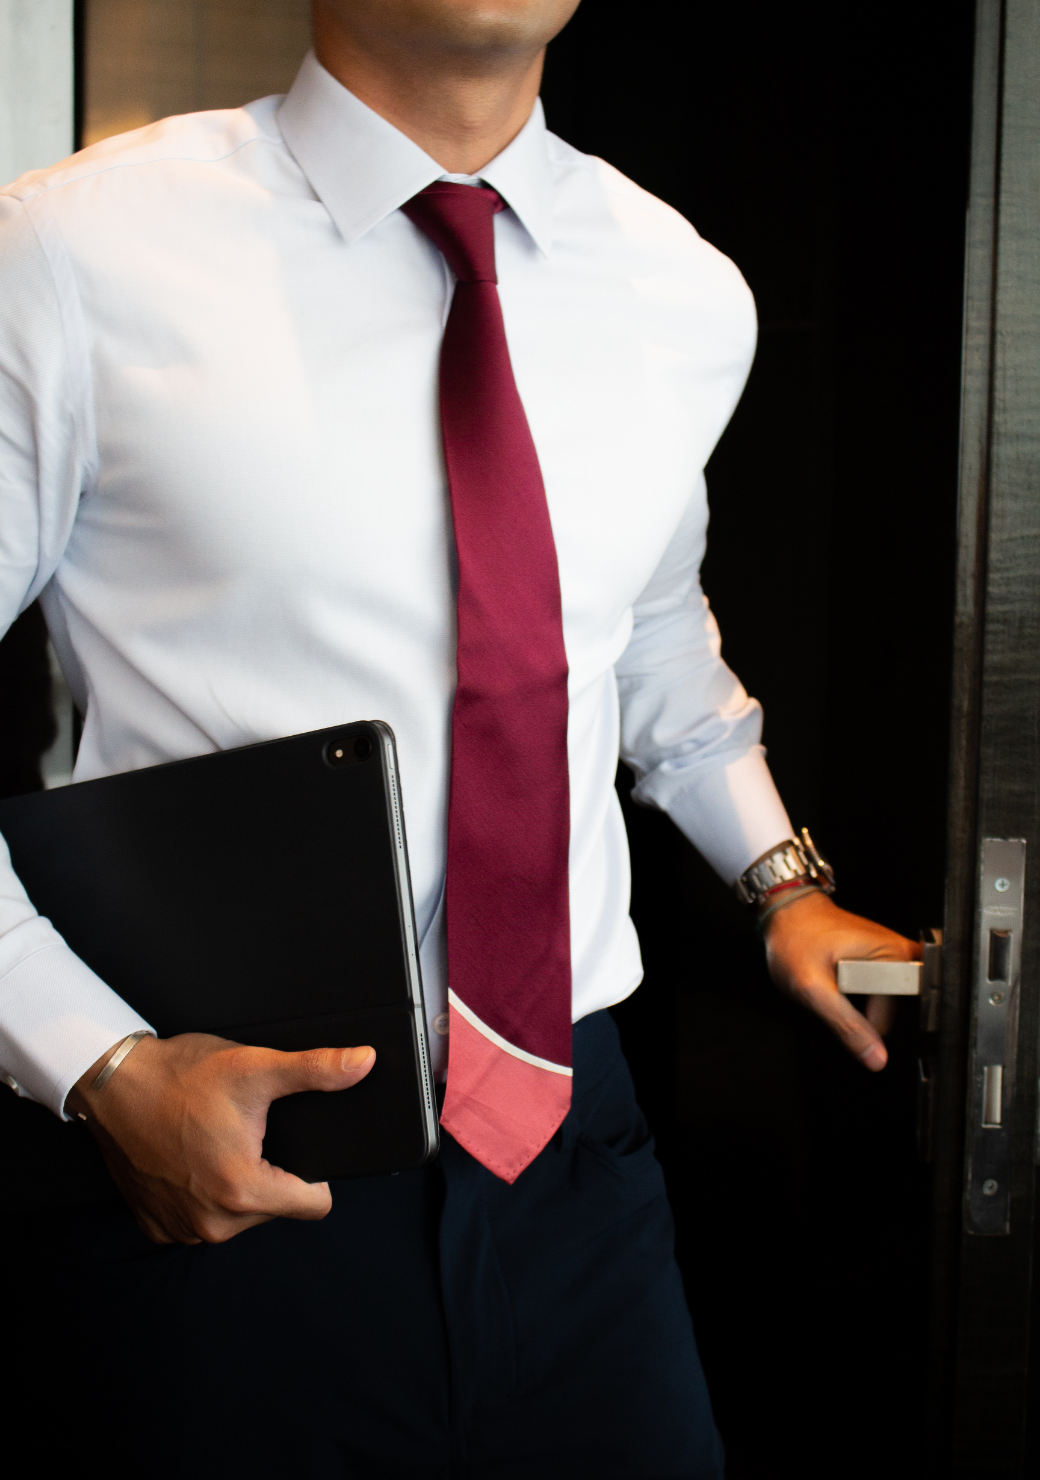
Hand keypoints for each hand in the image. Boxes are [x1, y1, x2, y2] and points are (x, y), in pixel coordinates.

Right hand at [65, 1032, 374, 1245]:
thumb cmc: (178, 1077)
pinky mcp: (157, 1226)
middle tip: (244, 1132)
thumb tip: (362, 1063)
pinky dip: (201, 1192)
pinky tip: (191, 1158)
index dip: (316, 1174)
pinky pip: (201, 1217)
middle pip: (276, 1208)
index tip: (294, 1148)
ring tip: (215, 1141)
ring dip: (235, 1183)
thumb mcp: (256, 1068)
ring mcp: (181, 1229)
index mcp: (243, 1192)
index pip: (314, 1205)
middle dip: (270, 1172)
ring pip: (239, 1215)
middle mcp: (212, 1224)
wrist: (113, 1083)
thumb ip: (317, 1070)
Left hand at [762, 891, 921, 1070]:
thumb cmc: (796, 940)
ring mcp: (895, 954)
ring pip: (882, 1004)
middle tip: (831, 987)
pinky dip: (857, 992)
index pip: (888, 1020)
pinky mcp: (885, 957)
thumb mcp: (813, 989)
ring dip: (855, 1001)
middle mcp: (903, 953)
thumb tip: (875, 1058)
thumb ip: (846, 1026)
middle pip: (888, 1013)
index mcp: (895, 957)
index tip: (836, 1005)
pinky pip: (878, 991)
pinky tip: (841, 977)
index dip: (858, 1023)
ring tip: (833, 980)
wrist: (787, 912)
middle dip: (856, 1010)